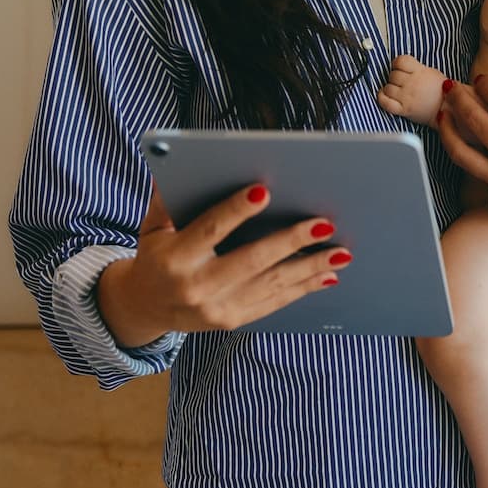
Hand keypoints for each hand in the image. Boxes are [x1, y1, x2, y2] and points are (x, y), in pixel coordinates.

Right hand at [97, 183, 352, 347]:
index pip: (210, 230)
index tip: (264, 192)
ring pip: (271, 285)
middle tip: (322, 224)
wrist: (146, 306)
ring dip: (310, 267)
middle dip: (291, 242)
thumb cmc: (156, 256)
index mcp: (175, 258)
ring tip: (340, 252)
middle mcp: (197, 287)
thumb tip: (181, 166)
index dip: (236, 211)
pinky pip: (274, 303)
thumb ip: (167, 200)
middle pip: (251, 261)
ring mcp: (217, 309)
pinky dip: (303, 288)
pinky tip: (327, 275)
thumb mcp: (152, 227)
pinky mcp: (233, 321)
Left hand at [377, 54, 446, 127]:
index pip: (399, 61)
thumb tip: (402, 67)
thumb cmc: (441, 91)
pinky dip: (382, 98)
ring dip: (390, 89)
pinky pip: (385, 102)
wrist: (448, 109)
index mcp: (420, 71)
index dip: (397, 64)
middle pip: (392, 75)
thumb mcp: (431, 72)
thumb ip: (416, 68)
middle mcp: (412, 83)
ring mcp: (407, 97)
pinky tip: (386, 97)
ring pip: (387, 88)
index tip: (399, 68)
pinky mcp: (404, 110)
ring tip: (398, 92)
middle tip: (402, 83)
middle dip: (395, 78)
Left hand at [438, 43, 487, 276]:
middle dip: (458, 99)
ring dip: (447, 129)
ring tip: (442, 114)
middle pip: (474, 120)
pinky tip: (459, 145)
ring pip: (462, 151)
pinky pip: (476, 175)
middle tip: (449, 88)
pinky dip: (467, 158)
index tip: (480, 79)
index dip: (486, 85)